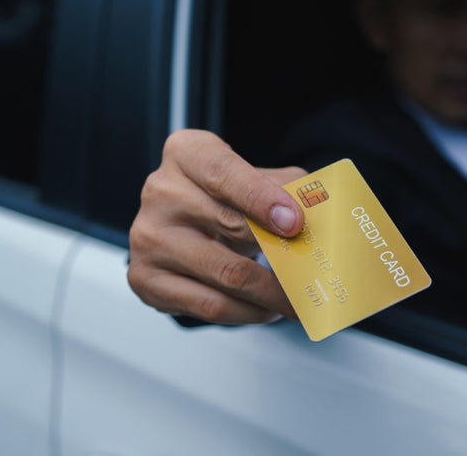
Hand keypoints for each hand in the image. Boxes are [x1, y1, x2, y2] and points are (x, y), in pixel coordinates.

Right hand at [128, 129, 306, 324]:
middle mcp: (160, 192)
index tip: (294, 222)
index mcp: (187, 154)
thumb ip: (286, 190)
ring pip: (224, 274)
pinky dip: (247, 312)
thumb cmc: (227, 196)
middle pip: (231, 226)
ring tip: (298, 300)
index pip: (223, 173)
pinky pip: (209, 305)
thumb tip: (319, 216)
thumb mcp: (257, 179)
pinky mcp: (147, 278)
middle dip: (282, 253)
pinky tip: (267, 308)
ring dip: (271, 294)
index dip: (260, 197)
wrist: (183, 221)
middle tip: (315, 273)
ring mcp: (148, 237)